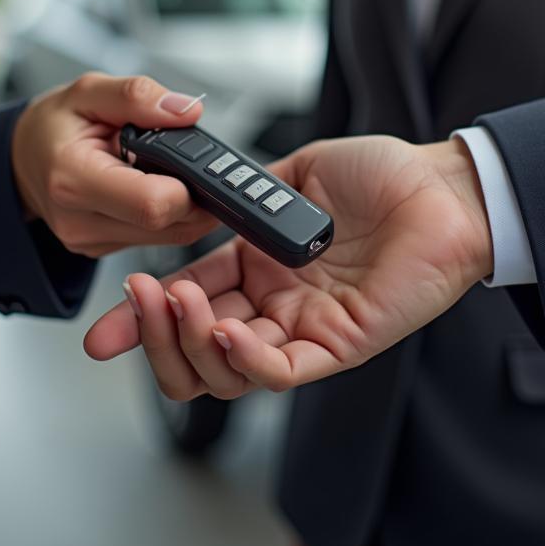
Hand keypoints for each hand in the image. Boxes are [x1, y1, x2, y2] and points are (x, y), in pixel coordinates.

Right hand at [11, 73, 217, 256]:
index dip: (189, 185)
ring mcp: (91, 241)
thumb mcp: (88, 91)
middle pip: (170, 225)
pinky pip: (158, 238)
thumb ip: (137, 96)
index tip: (198, 159)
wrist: (22, 157)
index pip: (152, 204)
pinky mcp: (103, 249)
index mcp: (73, 179)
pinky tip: (157, 186)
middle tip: (193, 161)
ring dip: (187, 205)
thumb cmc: (54, 125)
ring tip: (170, 169)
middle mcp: (80, 221)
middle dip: (197, 194)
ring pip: (172, 236)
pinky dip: (170, 213)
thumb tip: (187, 110)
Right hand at [84, 135, 493, 395]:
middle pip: (196, 351)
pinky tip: (223, 328)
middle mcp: (276, 305)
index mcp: (258, 267)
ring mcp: (305, 329)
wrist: (442, 187)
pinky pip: (280, 371)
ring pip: (227, 371)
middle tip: (137, 303)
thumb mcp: (295, 174)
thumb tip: (196, 201)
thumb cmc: (384, 177)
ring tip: (178, 303)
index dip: (141, 320)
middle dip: (153, 335)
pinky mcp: (339, 345)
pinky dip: (242, 359)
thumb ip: (245, 195)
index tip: (103, 331)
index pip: (188, 304)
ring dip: (190, 342)